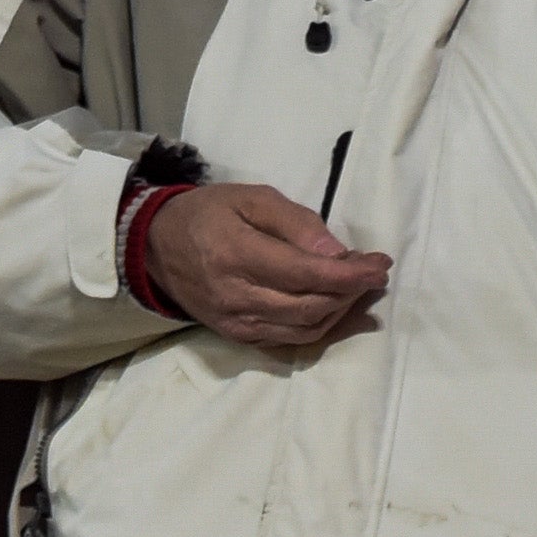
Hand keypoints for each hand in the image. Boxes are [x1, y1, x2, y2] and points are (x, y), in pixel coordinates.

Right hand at [147, 182, 392, 355]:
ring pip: (304, 329)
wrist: (156, 247)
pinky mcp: (237, 336)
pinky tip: (334, 307)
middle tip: (373, 272)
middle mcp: (236, 296)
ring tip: (357, 288)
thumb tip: (337, 253)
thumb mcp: (252, 198)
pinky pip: (288, 339)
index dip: (350, 274)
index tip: (380, 263)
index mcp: (237, 254)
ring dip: (340, 311)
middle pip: (310, 307)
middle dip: (351, 292)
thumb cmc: (209, 214)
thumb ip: (296, 222)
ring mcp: (236, 322)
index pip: (305, 274)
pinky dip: (319, 326)